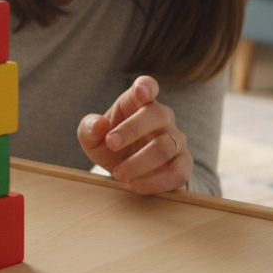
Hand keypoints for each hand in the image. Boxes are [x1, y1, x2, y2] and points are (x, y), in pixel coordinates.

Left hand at [77, 76, 192, 193]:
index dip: (146, 87)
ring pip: (165, 146)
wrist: (127, 171)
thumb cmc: (110, 146)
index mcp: (138, 103)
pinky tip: (135, 185)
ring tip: (118, 174)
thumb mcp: (91, 138)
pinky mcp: (183, 164)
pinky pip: (178, 172)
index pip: (147, 86)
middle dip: (131, 130)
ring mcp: (176, 139)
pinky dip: (155, 182)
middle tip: (110, 144)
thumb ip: (89, 128)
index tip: (141, 91)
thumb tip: (98, 125)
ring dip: (139, 162)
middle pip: (156, 115)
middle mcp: (162, 117)